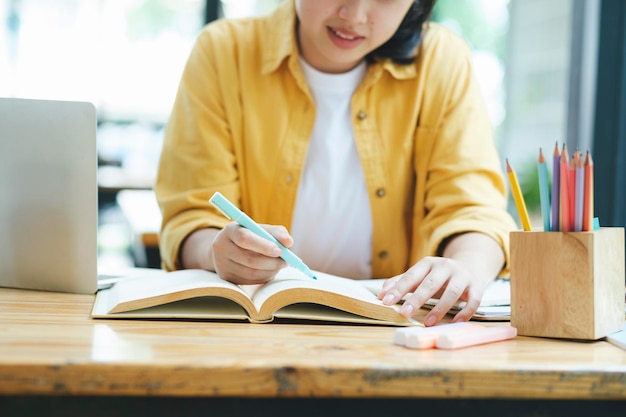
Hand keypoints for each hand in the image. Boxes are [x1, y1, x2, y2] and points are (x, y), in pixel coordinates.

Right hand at [180, 224, 292, 284]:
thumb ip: (277, 232)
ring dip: (270, 271)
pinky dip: (264, 277)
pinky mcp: (226, 277)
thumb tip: (289, 242)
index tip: (280, 251)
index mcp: (230, 230)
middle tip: (287, 262)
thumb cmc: (251, 235)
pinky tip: (269, 271)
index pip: (245, 239)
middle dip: (271, 262)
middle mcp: (221, 246)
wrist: (228, 247)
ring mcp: (222, 264)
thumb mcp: (261, 229)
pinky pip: (249, 281)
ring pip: (251, 273)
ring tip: (280, 265)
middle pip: (249, 259)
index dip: (263, 246)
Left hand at [378, 232, 504, 326]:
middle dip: (417, 299)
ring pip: (452, 292)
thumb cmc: (438, 276)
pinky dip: (465, 312)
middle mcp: (446, 267)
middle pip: (430, 283)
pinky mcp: (477, 287)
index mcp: (428, 263)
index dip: (398, 289)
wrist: (470, 266)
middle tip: (404, 313)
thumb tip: (381, 294)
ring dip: (440, 308)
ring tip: (428, 322)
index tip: (385, 301)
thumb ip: (401, 282)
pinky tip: (455, 322)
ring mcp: (462, 276)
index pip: (411, 276)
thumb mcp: (420, 275)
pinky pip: (473, 301)